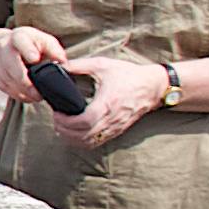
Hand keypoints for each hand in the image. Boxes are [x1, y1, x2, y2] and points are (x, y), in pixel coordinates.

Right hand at [0, 26, 65, 104]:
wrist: (1, 44)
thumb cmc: (28, 44)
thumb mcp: (43, 41)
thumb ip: (55, 51)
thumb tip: (63, 64)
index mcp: (19, 36)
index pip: (21, 41)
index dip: (27, 50)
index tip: (34, 59)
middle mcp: (2, 45)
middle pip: (11, 65)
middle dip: (25, 82)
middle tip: (38, 94)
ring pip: (6, 79)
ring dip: (21, 92)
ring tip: (34, 97)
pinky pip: (1, 86)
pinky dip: (14, 94)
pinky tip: (24, 96)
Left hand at [46, 54, 167, 153]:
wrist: (152, 86)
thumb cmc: (129, 75)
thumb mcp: (103, 65)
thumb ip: (80, 65)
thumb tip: (60, 66)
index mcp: (106, 104)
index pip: (84, 121)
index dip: (66, 122)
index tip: (57, 114)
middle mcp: (111, 119)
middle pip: (83, 135)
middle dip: (65, 131)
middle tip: (56, 121)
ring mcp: (115, 127)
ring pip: (90, 142)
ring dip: (73, 139)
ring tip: (63, 128)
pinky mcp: (117, 130)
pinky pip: (97, 142)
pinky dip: (83, 142)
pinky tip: (76, 134)